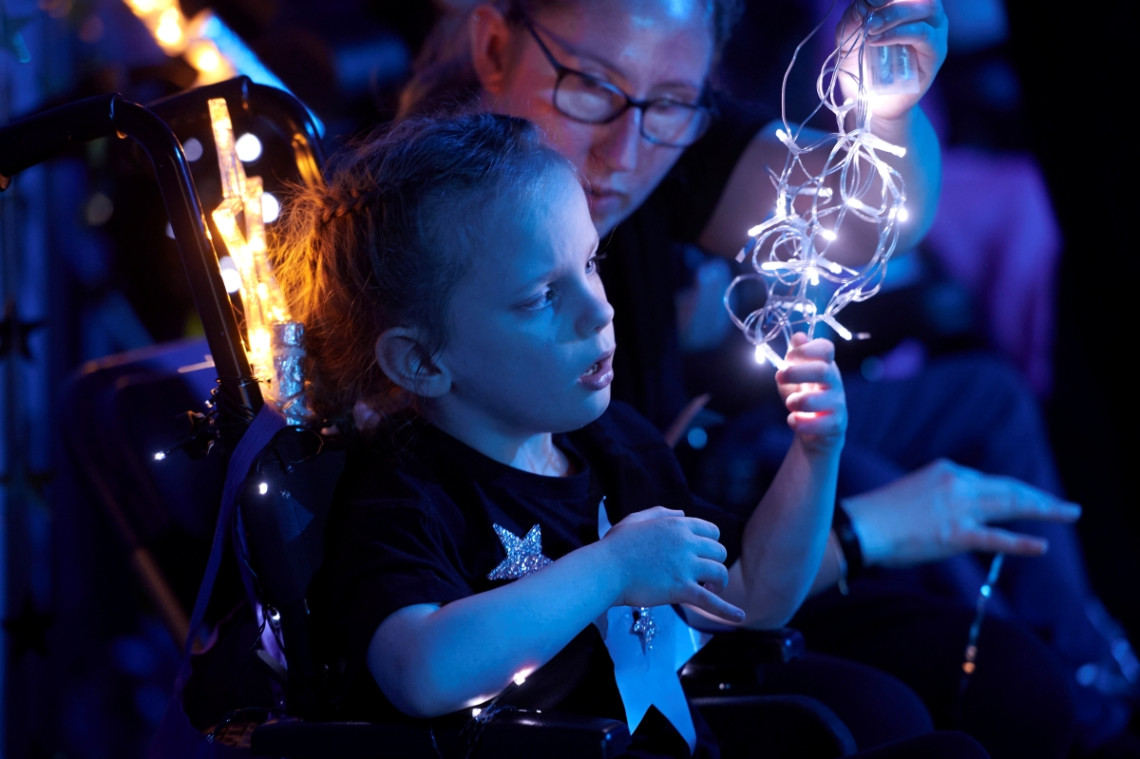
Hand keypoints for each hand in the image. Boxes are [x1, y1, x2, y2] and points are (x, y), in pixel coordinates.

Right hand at [600, 506, 744, 623]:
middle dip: (714, 563)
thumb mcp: (638, 519)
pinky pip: (711, 601)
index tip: (703, 554)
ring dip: (719, 582)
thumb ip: (662, 513)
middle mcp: (687, 543)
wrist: (606, 568)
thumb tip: (683, 513)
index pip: (712, 531)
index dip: (711, 544)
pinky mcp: (681, 589)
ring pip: (719, 572)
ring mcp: (686, 566)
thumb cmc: (617, 545)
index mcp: (678, 525)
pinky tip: (740, 617)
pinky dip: (727, 610)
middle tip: (704, 575)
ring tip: (711, 589)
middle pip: (719, 551)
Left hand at [776, 334, 846, 453]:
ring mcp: (837, 404)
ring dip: (794, 401)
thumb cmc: (803, 397)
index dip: (805, 350)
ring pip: (812, 400)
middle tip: (779, 376)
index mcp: (825, 366)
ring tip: (790, 404)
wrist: (815, 432)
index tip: (789, 357)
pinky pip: (816, 424)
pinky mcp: (835, 425)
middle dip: (795, 373)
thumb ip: (794, 357)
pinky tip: (794, 420)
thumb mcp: (794, 375)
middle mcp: (834, 383)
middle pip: (822, 370)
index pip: (826, 348)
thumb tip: (798, 336)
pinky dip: (798, 422)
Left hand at [836, 0, 947, 120]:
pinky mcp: (936, 51)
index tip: (866, 0)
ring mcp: (935, 30)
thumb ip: (853, 18)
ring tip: (871, 29)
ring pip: (925, 7)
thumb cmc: (863, 65)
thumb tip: (862, 3)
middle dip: (890, 0)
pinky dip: (898, 33)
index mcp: (908, 3)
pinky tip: (876, 41)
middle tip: (867, 12)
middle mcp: (926, 12)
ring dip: (894, 14)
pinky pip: (923, 34)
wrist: (871, 102)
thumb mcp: (849, 38)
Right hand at [841, 459, 1081, 566]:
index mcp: (947, 470)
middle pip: (1009, 489)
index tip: (1030, 499)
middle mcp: (958, 484)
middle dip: (1040, 497)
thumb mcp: (914, 491)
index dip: (1013, 492)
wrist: (861, 526)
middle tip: (1065, 506)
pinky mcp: (957, 535)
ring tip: (1067, 513)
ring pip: (1010, 507)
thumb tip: (954, 511)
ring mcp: (959, 509)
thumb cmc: (879, 513)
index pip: (988, 482)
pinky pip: (997, 539)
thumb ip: (940, 496)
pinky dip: (1022, 542)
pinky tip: (1042, 545)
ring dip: (1043, 510)